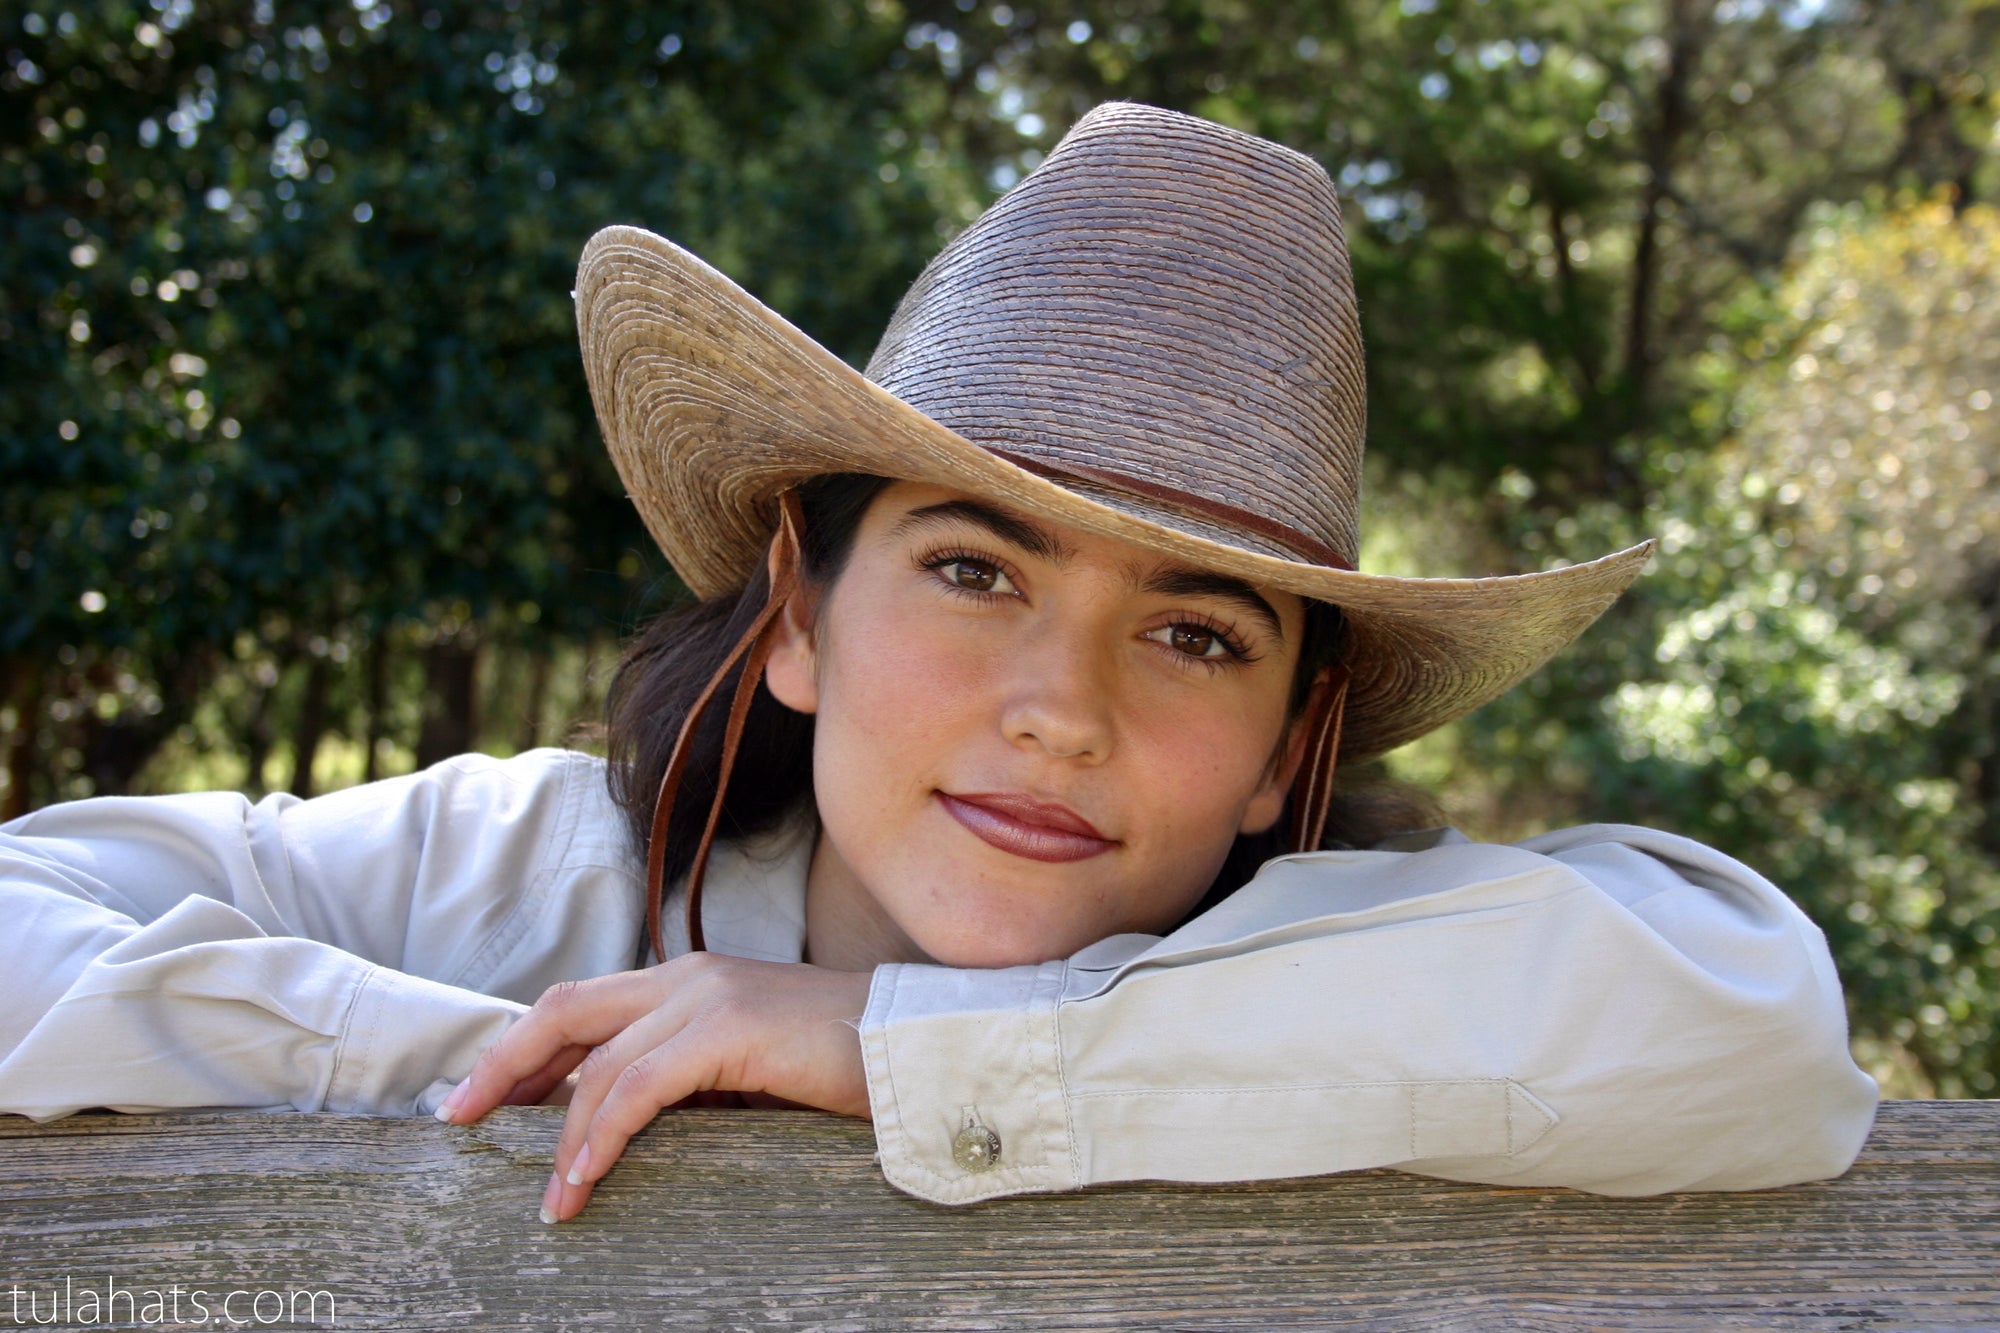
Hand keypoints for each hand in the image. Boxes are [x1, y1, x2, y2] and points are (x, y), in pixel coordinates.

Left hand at [434, 953, 873, 1221]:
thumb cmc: (838, 1066)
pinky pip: (641, 1084)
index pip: (579, 1004)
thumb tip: (615, 1130)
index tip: (481, 1099)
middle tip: (458, 1119)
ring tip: (552, 1200)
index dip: (522, 1049)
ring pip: (600, 1060)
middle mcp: (688, 976)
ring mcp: (709, 996)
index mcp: (687, 980)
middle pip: (564, 1010)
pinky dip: (605, 1132)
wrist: (914, 1045)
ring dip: (563, 1135)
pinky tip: (587, 1176)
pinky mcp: (730, 1027)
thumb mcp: (743, 1073)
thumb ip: (684, 1083)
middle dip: (504, 1066)